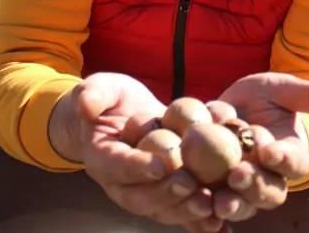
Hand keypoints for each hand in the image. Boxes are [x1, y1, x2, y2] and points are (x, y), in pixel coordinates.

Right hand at [49, 73, 223, 230]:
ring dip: (186, 210)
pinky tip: (221, 226)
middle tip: (190, 184)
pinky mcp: (166, 196)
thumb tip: (87, 106)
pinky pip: (181, 214)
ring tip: (209, 204)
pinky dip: (200, 223)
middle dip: (167, 194)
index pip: (117, 165)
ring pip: (163, 210)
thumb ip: (94, 94)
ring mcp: (144, 193)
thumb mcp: (101, 89)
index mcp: (102, 158)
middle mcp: (121, 184)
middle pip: (142, 197)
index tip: (161, 166)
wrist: (120, 118)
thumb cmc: (110, 100)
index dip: (137, 167)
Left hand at [212, 73, 308, 221]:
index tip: (269, 151)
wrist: (232, 108)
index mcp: (291, 154)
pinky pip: (212, 206)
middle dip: (253, 184)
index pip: (292, 162)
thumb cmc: (265, 98)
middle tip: (238, 174)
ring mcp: (242, 188)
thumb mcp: (285, 90)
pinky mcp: (216, 190)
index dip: (281, 158)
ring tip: (219, 200)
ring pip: (242, 205)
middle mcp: (270, 177)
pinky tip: (196, 206)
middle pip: (267, 190)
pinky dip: (205, 210)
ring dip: (232, 204)